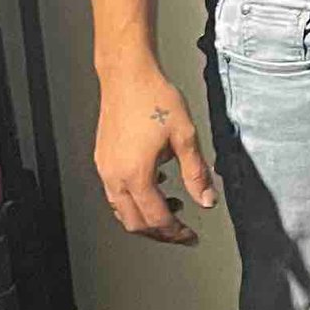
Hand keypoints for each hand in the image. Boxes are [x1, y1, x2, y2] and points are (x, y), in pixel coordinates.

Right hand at [94, 58, 215, 241]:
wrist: (127, 75)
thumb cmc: (153, 98)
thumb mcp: (186, 136)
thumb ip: (196, 173)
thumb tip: (207, 199)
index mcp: (136, 174)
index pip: (156, 218)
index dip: (176, 232)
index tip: (190, 235)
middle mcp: (115, 176)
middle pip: (134, 222)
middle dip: (159, 232)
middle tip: (180, 231)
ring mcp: (105, 168)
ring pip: (121, 211)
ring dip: (145, 217)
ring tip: (170, 209)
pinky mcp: (102, 159)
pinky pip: (115, 193)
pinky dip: (133, 200)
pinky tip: (153, 186)